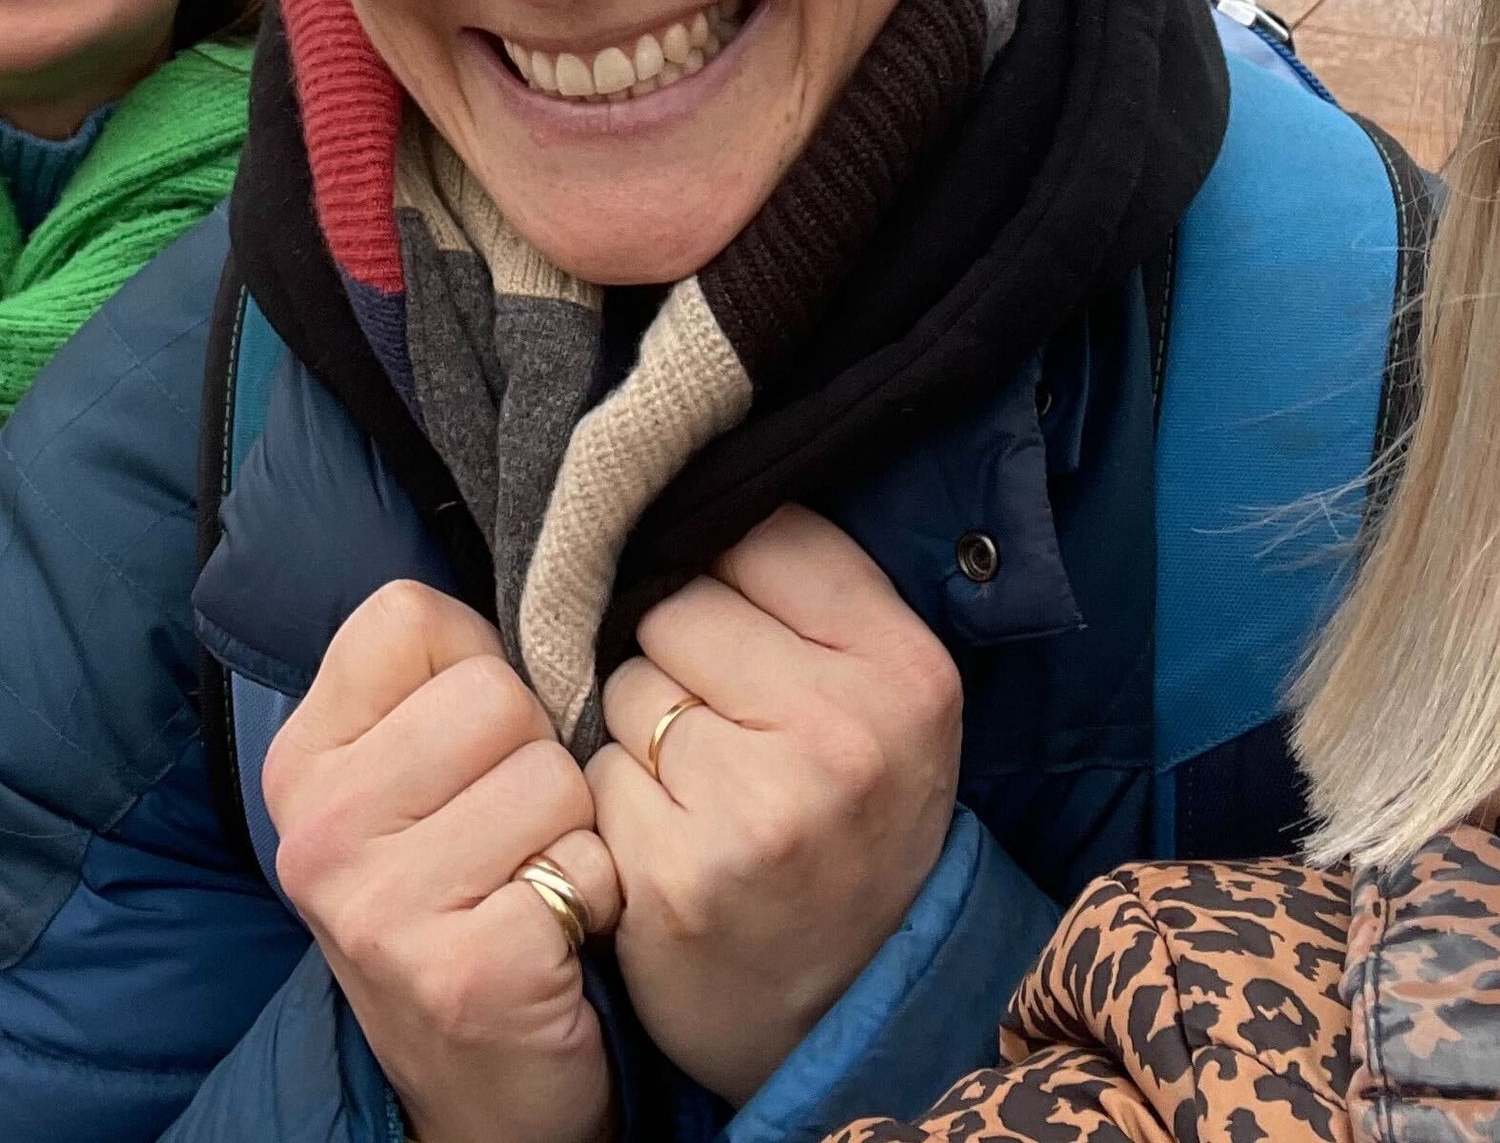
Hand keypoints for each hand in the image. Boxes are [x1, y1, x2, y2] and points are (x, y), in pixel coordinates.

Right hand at [264, 581, 623, 1142]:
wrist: (481, 1092)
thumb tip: (534, 565)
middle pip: (494, 692)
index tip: (471, 748)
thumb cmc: (467, 902)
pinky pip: (585, 864)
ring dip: (573, 832)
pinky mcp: (463, 970)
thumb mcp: (410, 787)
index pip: (406, 615)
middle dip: (537, 758)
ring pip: (552, 774)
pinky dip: (596, 899)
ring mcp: (381, 906)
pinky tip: (555, 937)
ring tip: (533, 883)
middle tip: (510, 835)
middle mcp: (319, 829)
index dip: (475, 668)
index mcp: (303, 762)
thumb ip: (435, 684)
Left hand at [586, 506, 964, 1103]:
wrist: (842, 1012)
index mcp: (905, 671)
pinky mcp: (679, 870)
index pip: (765, 533)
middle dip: (676, 654)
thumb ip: (810, 601)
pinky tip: (660, 840)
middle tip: (720, 726)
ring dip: (636, 726)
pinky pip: (595, 769)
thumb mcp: (883, 708)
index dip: (725, 569)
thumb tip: (681, 487)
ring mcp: (759, 807)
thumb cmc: (849, 829)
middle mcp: (843, 734)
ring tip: (696, 786)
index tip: (733, 618)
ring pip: (625, 682)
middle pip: (678, 604)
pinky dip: (612, 798)